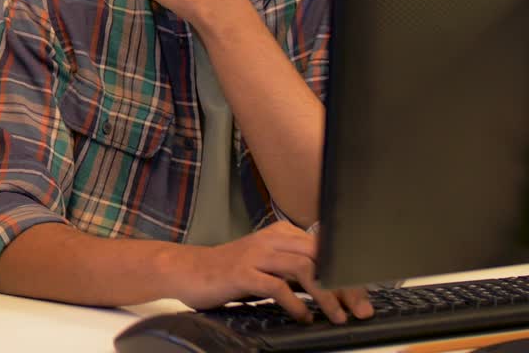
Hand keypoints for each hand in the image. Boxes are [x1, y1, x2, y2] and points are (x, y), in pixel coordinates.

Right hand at [166, 222, 373, 323]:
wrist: (188, 270)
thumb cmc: (230, 272)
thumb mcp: (268, 264)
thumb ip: (296, 269)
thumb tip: (335, 288)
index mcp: (281, 233)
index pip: (325, 249)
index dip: (348, 272)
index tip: (363, 296)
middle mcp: (271, 239)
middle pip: (321, 257)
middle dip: (346, 285)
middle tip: (361, 310)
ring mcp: (255, 254)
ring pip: (304, 269)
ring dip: (326, 296)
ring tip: (337, 317)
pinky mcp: (241, 272)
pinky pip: (277, 286)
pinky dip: (296, 304)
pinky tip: (303, 317)